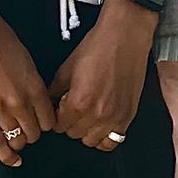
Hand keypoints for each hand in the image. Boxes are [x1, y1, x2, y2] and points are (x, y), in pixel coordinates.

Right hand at [0, 0, 54, 166]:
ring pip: (16, 139)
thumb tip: (35, 101)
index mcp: (35, 88)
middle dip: (31, 134)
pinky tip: (10, 160)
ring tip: (15, 140)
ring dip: (17, 142)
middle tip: (26, 130)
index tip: (40, 125)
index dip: (45, 125)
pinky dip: (4, 154)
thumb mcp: (27, 62)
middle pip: (33, 133)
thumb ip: (32, 85)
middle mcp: (20, 102)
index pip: (48, 121)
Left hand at [49, 0, 153, 151]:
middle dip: (69, 123)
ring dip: (86, 131)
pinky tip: (101, 124)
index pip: (58, 127)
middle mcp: (98, 114)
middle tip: (72, 109)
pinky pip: (114, 141)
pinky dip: (105, 136)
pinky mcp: (128, 115)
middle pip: (74, 135)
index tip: (59, 110)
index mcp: (79, 102)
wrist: (125, 36)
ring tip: (87, 116)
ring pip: (92, 141)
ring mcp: (115, 117)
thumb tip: (49, 104)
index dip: (56, 118)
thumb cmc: (99, 47)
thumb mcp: (66, 68)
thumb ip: (54, 91)